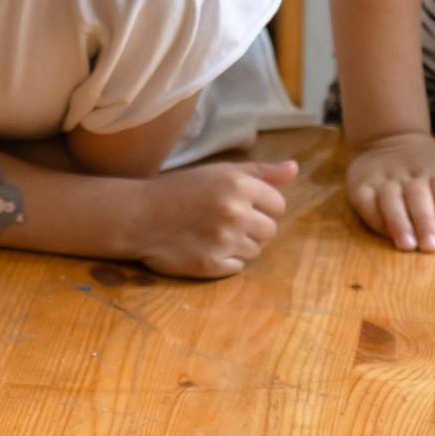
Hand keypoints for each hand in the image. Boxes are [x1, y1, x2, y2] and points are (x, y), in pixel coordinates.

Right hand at [126, 158, 300, 279]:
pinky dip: (226, 260)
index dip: (261, 206)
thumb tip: (295, 169)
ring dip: (240, 244)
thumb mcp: (220, 172)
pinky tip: (206, 247)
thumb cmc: (181, 190)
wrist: (139, 216)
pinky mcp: (212, 265)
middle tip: (224, 220)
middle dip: (253, 227)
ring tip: (213, 233)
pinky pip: (238, 267)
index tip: (239, 205)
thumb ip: (261, 172)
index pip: (278, 205)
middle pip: (270, 230)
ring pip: (256, 250)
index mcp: (239, 185)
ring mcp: (224, 241)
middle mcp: (235, 213)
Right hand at [346, 133, 434, 252]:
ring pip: (390, 198)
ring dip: (398, 222)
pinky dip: (374, 217)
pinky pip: (365, 200)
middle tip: (430, 246)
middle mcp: (411, 172)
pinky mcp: (362, 184)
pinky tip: (385, 233)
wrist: (392, 138)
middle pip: (418, 196)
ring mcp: (385, 177)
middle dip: (424, 222)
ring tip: (407, 244)